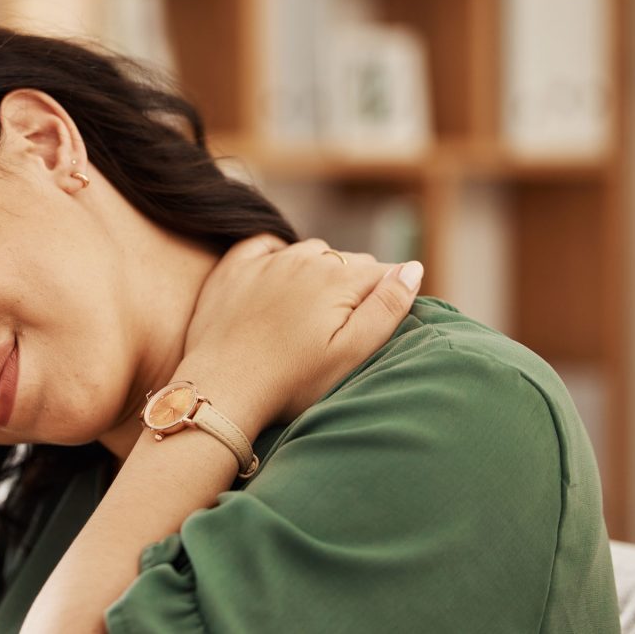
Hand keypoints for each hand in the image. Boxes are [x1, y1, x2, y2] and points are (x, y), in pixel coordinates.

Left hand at [175, 234, 422, 438]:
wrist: (222, 388)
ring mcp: (267, 261)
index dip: (384, 296)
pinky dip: (276, 256)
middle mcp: (305, 259)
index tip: (370, 327)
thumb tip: (412, 268)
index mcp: (339, 277)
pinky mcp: (234, 269)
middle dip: (352, 286)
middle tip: (338, 328)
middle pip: (346, 261)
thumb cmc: (292, 381)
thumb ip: (386, 307)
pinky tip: (278, 276)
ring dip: (317, 272)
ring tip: (310, 312)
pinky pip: (265, 245)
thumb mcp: (352, 352)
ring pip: (309, 252)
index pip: (381, 272)